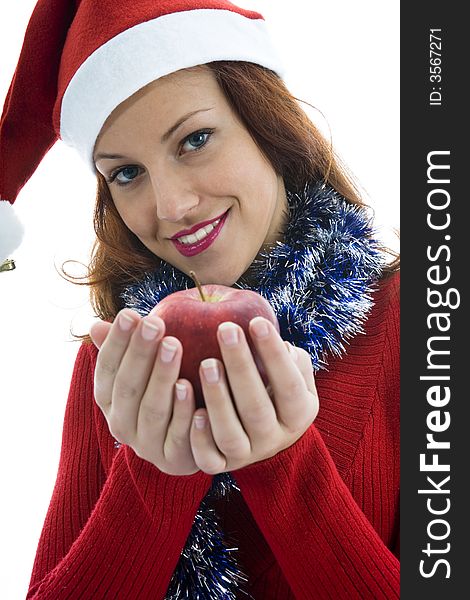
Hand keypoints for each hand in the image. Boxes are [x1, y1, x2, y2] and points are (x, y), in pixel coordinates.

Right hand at [90, 309, 199, 474]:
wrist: (186, 445)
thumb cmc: (163, 392)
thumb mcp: (143, 370)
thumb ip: (124, 349)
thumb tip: (94, 324)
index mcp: (109, 399)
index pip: (107, 368)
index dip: (117, 342)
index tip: (131, 313)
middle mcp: (121, 424)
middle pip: (128, 386)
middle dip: (140, 353)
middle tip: (156, 323)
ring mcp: (146, 445)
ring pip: (152, 410)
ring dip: (162, 377)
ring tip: (174, 346)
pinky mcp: (174, 459)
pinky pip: (178, 436)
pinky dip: (184, 412)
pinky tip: (192, 386)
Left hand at [190, 317, 317, 473]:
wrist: (267, 439)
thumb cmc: (277, 392)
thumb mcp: (295, 377)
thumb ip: (291, 359)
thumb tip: (278, 340)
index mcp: (298, 414)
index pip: (288, 383)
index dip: (273, 354)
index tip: (256, 321)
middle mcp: (274, 438)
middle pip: (256, 407)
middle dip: (240, 366)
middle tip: (225, 330)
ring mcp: (247, 455)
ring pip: (230, 434)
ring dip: (217, 399)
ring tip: (206, 363)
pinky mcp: (221, 466)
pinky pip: (210, 460)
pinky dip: (199, 439)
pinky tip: (193, 412)